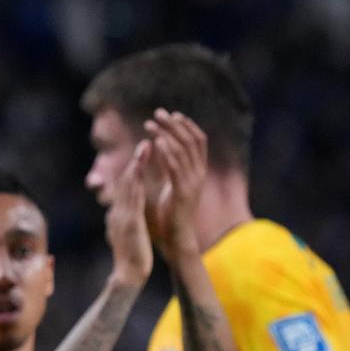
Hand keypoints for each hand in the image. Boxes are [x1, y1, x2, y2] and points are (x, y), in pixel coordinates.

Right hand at [105, 139, 152, 287]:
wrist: (128, 276)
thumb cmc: (130, 260)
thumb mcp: (126, 237)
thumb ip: (124, 223)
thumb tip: (119, 215)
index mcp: (118, 216)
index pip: (125, 190)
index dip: (133, 171)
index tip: (141, 157)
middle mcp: (117, 212)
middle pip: (125, 182)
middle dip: (135, 162)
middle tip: (144, 142)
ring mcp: (122, 216)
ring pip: (128, 185)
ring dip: (136, 164)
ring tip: (145, 147)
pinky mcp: (129, 221)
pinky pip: (133, 196)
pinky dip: (137, 180)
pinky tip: (143, 169)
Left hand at [144, 108, 206, 258]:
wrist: (176, 238)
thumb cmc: (170, 214)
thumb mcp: (169, 185)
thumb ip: (167, 167)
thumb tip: (158, 148)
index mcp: (197, 171)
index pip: (198, 141)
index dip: (187, 126)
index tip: (172, 114)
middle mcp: (199, 174)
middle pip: (192, 141)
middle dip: (175, 124)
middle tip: (158, 112)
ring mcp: (193, 182)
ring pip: (184, 151)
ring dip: (166, 134)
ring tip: (150, 123)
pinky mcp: (184, 192)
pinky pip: (176, 167)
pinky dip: (168, 153)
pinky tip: (157, 142)